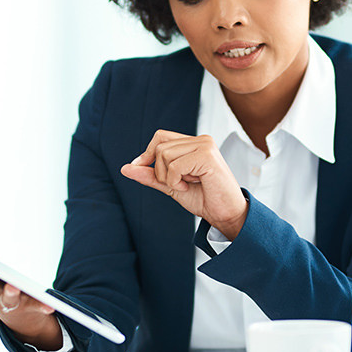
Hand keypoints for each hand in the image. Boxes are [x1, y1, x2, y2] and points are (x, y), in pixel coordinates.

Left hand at [119, 130, 248, 238]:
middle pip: (159, 147)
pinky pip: (174, 166)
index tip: (140, 168)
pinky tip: (192, 185)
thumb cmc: (204, 199)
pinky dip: (176, 181)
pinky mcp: (207, 156)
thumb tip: (126, 168)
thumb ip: (150, 176)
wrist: (225, 214)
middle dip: (160, 171)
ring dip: (170, 178)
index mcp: (194, 143)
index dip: (147, 153)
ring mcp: (205, 146)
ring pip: (164, 156)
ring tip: (188, 184)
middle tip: (179, 184)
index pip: (160, 137)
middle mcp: (201, 140)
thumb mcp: (170, 186)